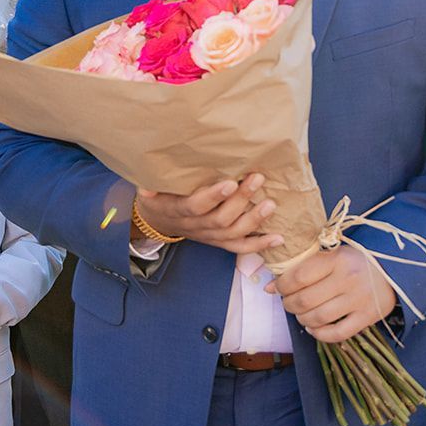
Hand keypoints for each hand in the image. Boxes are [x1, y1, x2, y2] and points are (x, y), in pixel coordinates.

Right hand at [135, 173, 284, 255]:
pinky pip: (239, 247)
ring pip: (233, 234)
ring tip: (270, 204)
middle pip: (220, 219)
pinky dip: (260, 245)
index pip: (196, 206)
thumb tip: (147, 177)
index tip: (230, 182)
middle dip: (241, 200)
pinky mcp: (218, 242)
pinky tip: (278, 238)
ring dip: (254, 220)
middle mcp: (195, 227)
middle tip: (257, 179)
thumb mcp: (149, 186)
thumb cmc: (158, 196)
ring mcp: (209, 237)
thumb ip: (151, 182)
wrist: (157, 222)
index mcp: (177, 210)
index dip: (213, 197)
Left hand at [266, 245, 396, 343]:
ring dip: (302, 319)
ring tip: (301, 314)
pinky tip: (314, 328)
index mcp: (337, 259)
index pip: (299, 276)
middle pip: (305, 300)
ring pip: (318, 318)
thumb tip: (268, 287)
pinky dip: (320, 334)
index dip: (281, 286)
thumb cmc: (355, 261)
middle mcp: (348, 279)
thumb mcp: (333, 255)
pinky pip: (337, 334)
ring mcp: (359, 300)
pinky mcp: (368, 317)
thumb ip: (303, 267)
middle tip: (288, 303)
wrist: (393, 270)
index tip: (277, 288)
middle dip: (289, 305)